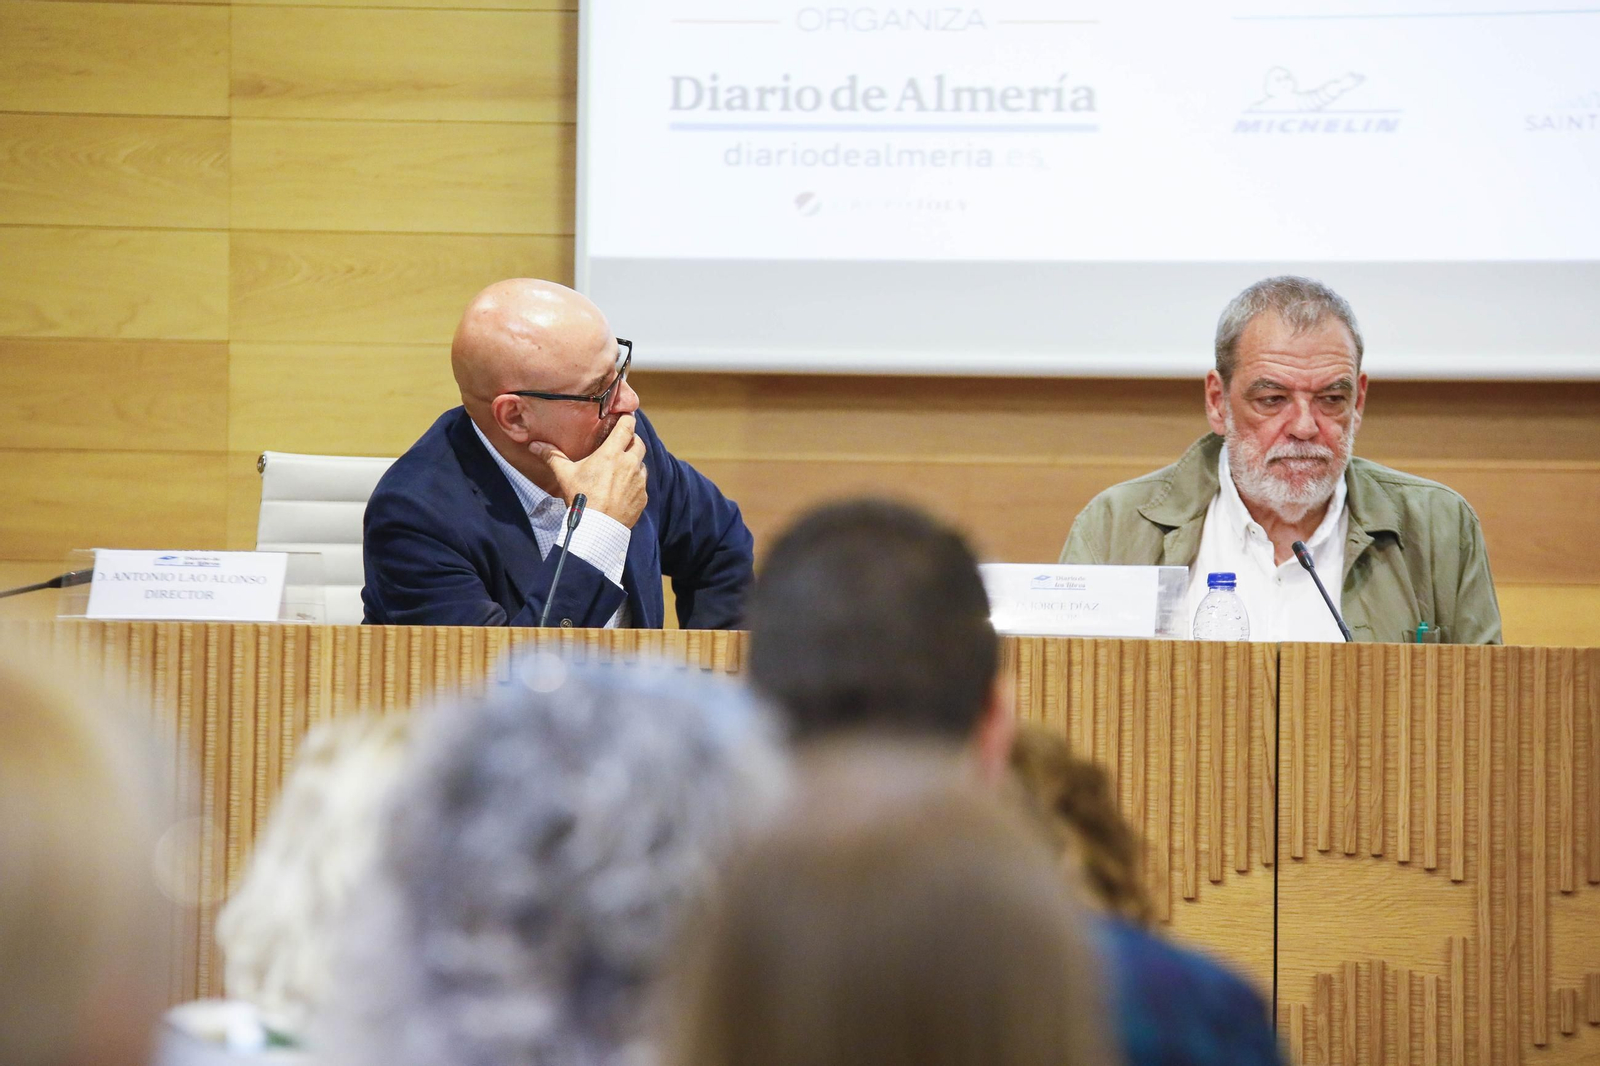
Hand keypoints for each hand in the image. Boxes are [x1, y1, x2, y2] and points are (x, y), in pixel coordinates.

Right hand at [528, 415, 647, 527]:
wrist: (598, 528)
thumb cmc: (581, 498)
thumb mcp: (565, 475)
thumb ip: (552, 456)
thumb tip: (534, 445)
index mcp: (612, 453)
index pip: (627, 427)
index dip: (628, 419)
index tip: (625, 418)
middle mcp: (630, 464)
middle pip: (638, 443)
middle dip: (631, 440)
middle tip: (622, 442)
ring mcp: (639, 481)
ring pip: (642, 463)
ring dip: (634, 462)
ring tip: (621, 467)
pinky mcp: (643, 497)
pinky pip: (642, 484)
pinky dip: (635, 482)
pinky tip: (623, 488)